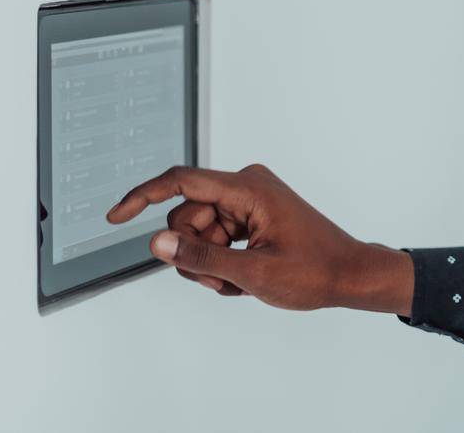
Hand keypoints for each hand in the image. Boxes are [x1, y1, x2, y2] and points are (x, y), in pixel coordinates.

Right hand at [105, 163, 413, 314]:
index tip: (114, 216)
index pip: (181, 182)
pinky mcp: (250, 214)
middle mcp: (246, 186)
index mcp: (248, 187)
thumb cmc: (314, 271)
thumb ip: (201, 257)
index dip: (142, 197)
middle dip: (193, 252)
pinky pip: (215, 238)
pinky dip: (222, 262)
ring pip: (198, 233)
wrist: (349, 275)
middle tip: (223, 278)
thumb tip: (156, 241)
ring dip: (209, 263)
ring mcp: (248, 200)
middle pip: (185, 217)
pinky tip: (246, 277)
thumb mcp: (252, 273)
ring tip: (240, 280)